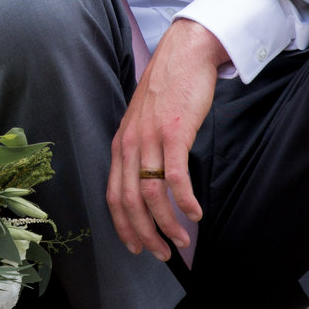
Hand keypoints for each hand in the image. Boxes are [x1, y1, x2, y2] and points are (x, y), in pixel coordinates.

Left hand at [106, 20, 228, 260]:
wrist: (184, 54)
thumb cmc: (169, 89)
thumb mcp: (144, 122)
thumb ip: (143, 150)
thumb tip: (151, 181)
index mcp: (120, 145)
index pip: (113, 196)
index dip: (123, 226)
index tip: (136, 247)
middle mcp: (130, 145)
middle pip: (129, 203)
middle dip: (145, 235)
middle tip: (162, 254)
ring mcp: (150, 139)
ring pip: (151, 195)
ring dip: (167, 225)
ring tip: (182, 241)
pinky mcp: (174, 133)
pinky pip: (175, 178)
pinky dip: (184, 202)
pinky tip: (196, 214)